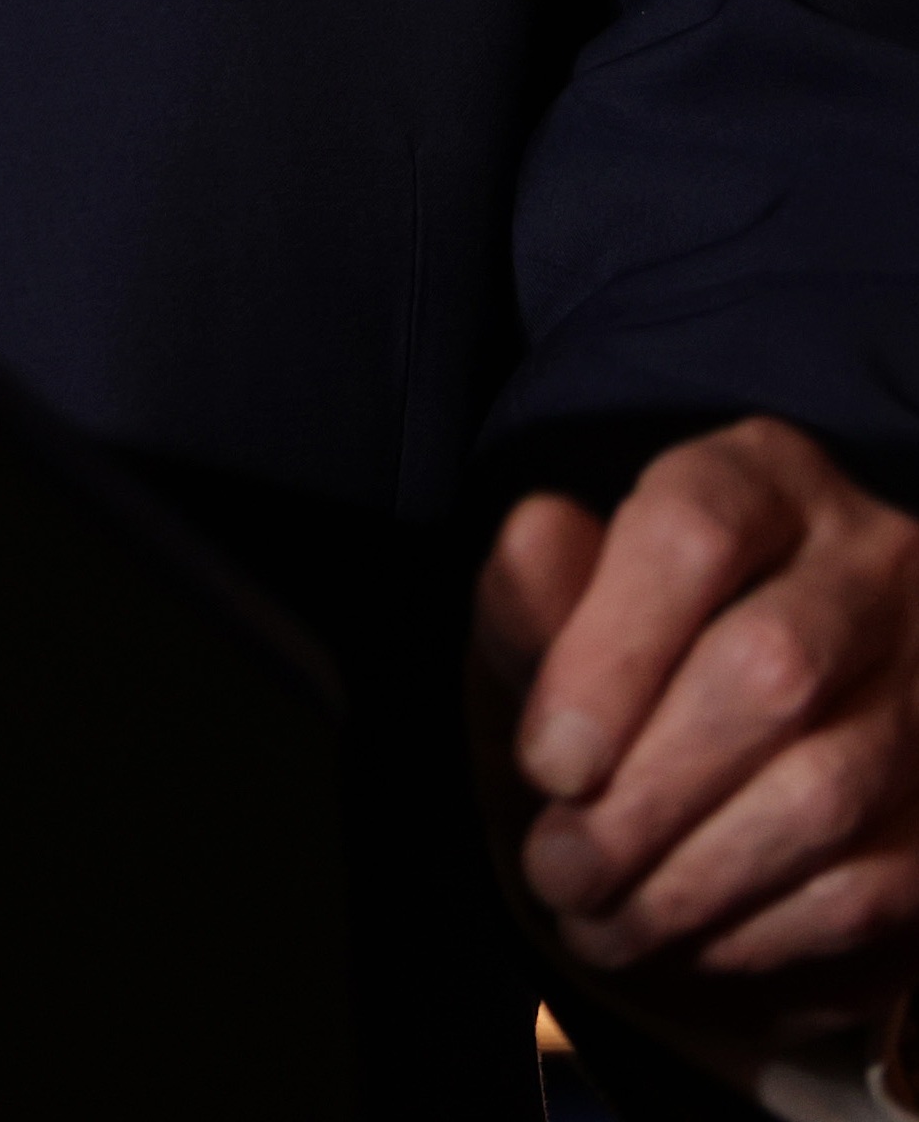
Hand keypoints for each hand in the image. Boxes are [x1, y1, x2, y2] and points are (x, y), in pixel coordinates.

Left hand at [477, 418, 918, 1074]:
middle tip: (554, 871)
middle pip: (770, 671)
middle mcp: (876, 561)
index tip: (545, 766)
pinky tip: (686, 940)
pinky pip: (878, 881)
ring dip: (694, 879)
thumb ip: (539, 582)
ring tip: (596, 922)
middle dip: (645, 794)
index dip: (609, 655)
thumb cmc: (630, 642)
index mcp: (764, 478)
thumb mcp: (563, 594)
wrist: (745, 715)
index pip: (693, 532)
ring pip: (828, 790)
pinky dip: (766, 927)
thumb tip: (539, 549)